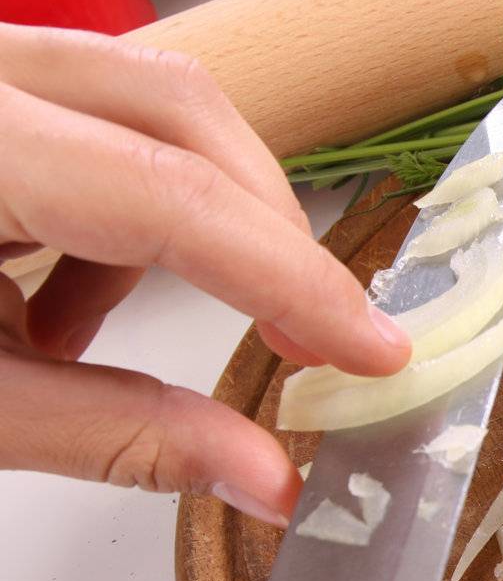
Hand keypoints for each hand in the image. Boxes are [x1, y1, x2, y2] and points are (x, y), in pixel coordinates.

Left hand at [0, 24, 410, 525]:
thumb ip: (121, 436)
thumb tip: (268, 476)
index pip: (169, 200)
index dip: (292, 281)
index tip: (375, 351)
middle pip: (182, 112)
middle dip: (258, 232)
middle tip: (301, 337)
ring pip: (146, 104)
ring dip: (181, 221)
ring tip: (103, 334)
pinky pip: (87, 124)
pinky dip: (105, 219)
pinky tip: (50, 305)